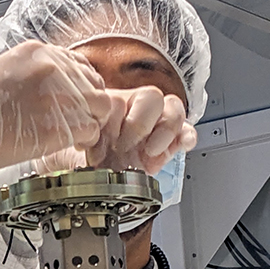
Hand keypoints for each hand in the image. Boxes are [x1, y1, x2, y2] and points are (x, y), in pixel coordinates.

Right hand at [0, 41, 112, 175]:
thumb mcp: (5, 72)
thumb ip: (34, 75)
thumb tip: (56, 90)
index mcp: (37, 51)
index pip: (80, 65)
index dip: (79, 88)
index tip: (71, 103)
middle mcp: (52, 67)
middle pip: (95, 85)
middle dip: (88, 106)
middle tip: (74, 122)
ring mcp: (59, 94)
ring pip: (99, 107)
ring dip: (89, 123)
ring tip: (72, 136)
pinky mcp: (60, 124)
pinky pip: (91, 131)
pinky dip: (83, 141)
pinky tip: (66, 145)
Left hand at [34, 87, 196, 175]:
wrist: (98, 171)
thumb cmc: (89, 151)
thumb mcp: (83, 142)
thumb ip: (85, 136)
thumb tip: (81, 139)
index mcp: (115, 103)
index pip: (123, 99)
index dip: (115, 120)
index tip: (104, 141)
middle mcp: (139, 109)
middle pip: (153, 97)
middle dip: (139, 124)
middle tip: (124, 147)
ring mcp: (159, 123)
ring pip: (175, 109)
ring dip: (163, 131)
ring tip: (148, 152)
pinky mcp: (173, 141)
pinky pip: (188, 130)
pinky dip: (187, 136)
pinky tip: (181, 146)